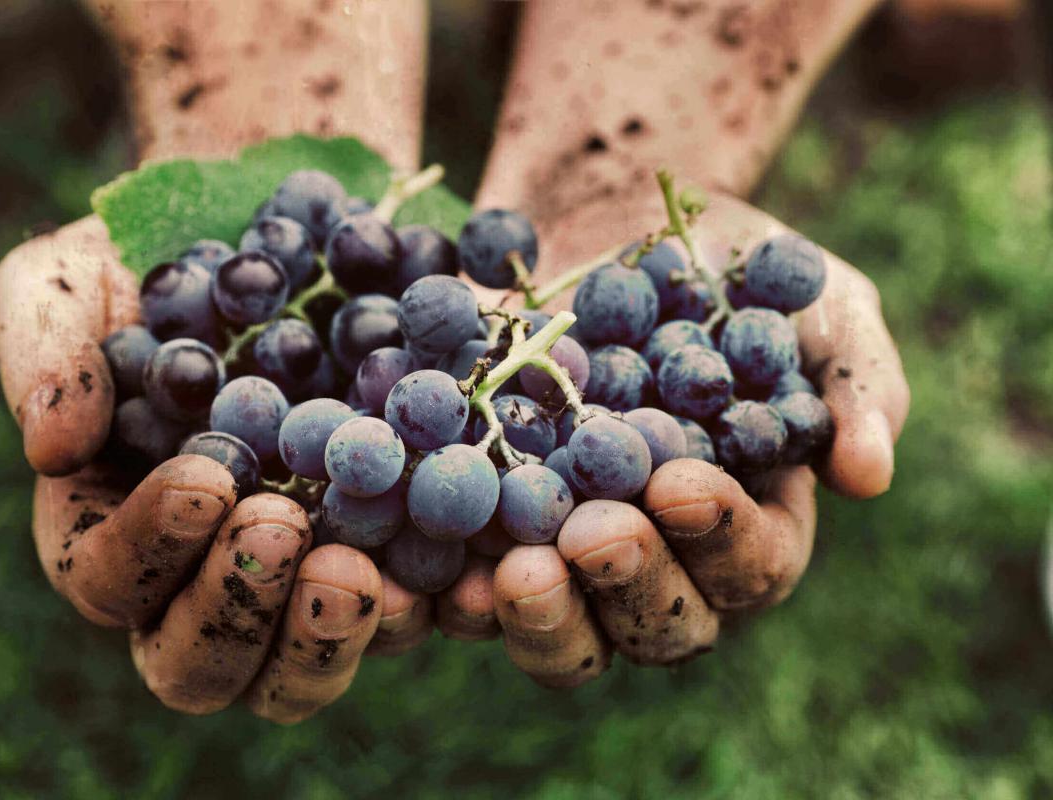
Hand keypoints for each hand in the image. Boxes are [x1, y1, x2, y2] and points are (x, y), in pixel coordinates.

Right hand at [0, 217, 435, 719]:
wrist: (288, 234)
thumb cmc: (158, 260)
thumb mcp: (75, 277)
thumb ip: (44, 351)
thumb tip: (52, 448)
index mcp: (118, 530)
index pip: (111, 580)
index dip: (150, 546)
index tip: (207, 479)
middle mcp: (206, 576)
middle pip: (200, 666)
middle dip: (236, 611)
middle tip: (284, 529)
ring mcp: (303, 577)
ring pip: (300, 674)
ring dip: (328, 640)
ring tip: (361, 572)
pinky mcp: (393, 556)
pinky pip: (411, 618)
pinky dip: (432, 609)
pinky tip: (463, 572)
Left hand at [452, 188, 909, 683]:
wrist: (608, 219)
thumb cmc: (729, 268)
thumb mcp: (815, 304)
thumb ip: (854, 383)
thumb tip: (869, 476)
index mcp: (749, 523)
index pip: (751, 565)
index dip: (721, 537)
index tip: (682, 483)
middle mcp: (661, 558)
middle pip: (656, 624)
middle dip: (627, 586)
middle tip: (593, 536)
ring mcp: (569, 550)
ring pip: (563, 628)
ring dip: (538, 616)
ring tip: (510, 574)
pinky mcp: (487, 524)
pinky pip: (467, 581)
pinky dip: (446, 590)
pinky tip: (424, 569)